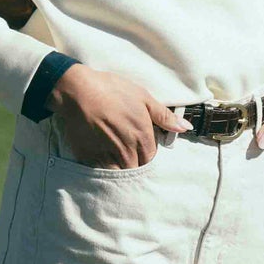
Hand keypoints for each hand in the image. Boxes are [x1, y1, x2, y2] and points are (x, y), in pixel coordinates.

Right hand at [47, 64, 191, 167]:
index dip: (146, 152)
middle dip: (135, 162)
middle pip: (137, 167)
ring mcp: (109, 157)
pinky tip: (101, 157)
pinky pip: (103, 173)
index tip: (140, 145)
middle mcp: (128, 151)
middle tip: (127, 150)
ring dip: (121, 168)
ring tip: (114, 156)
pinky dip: (105, 169)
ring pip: (121, 173)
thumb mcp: (142, 97)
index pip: (151, 158)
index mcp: (143, 137)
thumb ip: (165, 116)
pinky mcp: (90, 159)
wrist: (77, 91)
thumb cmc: (111, 90)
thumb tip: (186, 127)